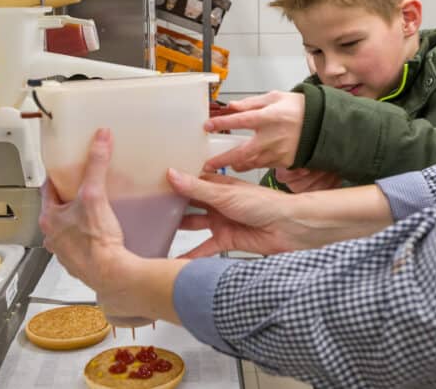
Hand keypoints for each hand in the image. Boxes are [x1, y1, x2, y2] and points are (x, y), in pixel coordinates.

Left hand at [39, 129, 148, 324]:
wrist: (111, 274)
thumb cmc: (96, 242)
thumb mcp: (95, 195)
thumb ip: (97, 165)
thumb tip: (100, 139)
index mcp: (49, 219)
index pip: (48, 190)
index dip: (59, 177)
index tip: (67, 169)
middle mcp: (53, 237)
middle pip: (59, 209)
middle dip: (70, 198)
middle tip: (85, 187)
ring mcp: (65, 252)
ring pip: (68, 228)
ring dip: (78, 219)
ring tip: (96, 209)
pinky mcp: (80, 262)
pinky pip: (80, 244)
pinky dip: (88, 237)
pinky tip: (102, 232)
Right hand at [170, 170, 395, 257]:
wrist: (289, 228)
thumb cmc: (265, 204)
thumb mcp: (226, 195)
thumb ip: (197, 188)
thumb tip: (171, 174)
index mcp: (218, 186)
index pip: (190, 182)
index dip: (172, 183)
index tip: (149, 183)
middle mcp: (217, 203)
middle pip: (189, 204)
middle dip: (171, 206)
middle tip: (145, 208)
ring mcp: (221, 222)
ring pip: (194, 225)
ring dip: (178, 228)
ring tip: (153, 232)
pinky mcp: (226, 241)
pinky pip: (203, 249)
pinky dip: (190, 256)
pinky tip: (175, 261)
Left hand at [203, 91, 304, 171]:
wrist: (324, 124)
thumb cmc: (300, 108)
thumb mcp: (275, 97)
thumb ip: (251, 103)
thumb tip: (232, 106)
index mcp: (269, 117)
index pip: (241, 120)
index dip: (223, 123)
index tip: (208, 125)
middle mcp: (272, 137)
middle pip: (242, 152)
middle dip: (223, 160)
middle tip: (207, 166)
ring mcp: (278, 152)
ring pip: (251, 163)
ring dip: (236, 165)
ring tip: (223, 165)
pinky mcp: (284, 162)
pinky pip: (264, 165)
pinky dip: (252, 165)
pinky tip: (244, 163)